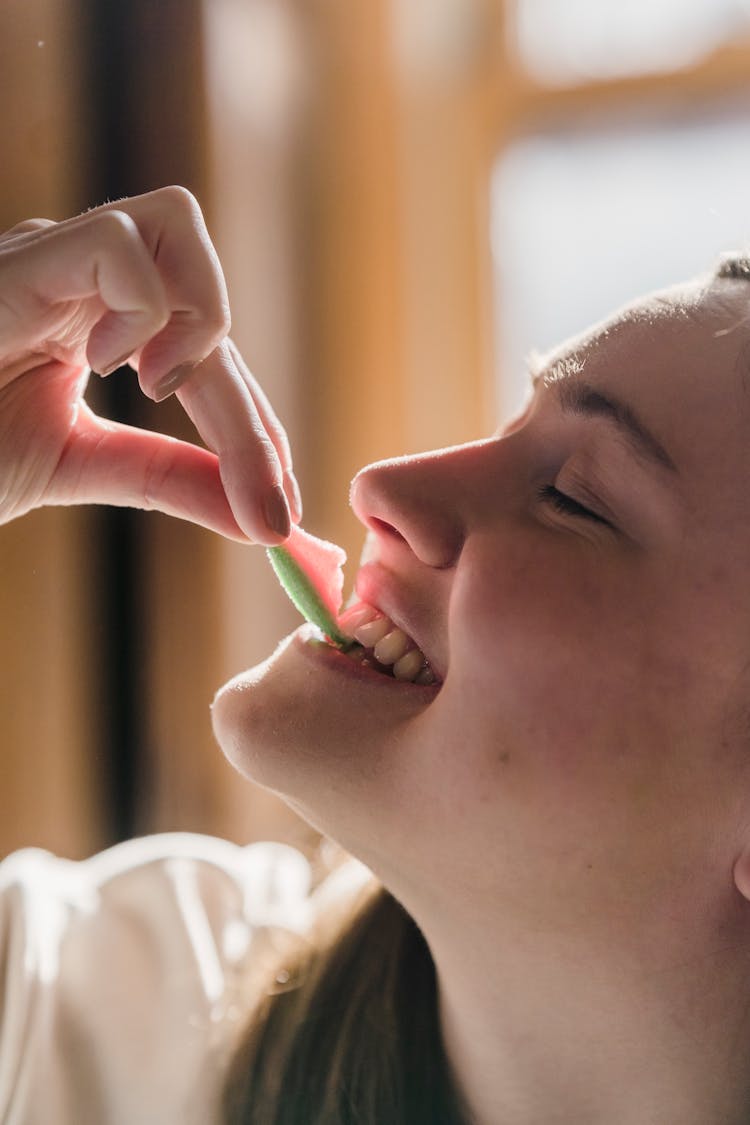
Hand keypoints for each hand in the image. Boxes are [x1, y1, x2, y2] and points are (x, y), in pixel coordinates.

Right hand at [0, 185, 299, 541]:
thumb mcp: (83, 465)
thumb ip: (170, 478)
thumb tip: (264, 519)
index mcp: (97, 316)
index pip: (206, 350)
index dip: (253, 428)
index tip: (277, 512)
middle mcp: (80, 273)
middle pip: (204, 294)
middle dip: (248, 412)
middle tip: (263, 505)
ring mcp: (47, 256)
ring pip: (174, 226)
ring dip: (202, 324)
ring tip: (164, 399)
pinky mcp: (17, 261)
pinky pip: (114, 242)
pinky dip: (140, 308)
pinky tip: (113, 368)